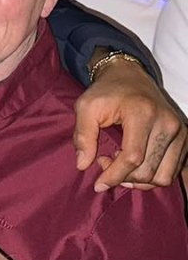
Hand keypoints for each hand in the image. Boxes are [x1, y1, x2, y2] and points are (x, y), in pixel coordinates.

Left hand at [74, 58, 187, 189]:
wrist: (130, 76)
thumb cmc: (105, 92)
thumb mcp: (86, 107)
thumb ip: (82, 135)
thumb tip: (83, 165)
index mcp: (143, 113)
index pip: (132, 157)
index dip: (114, 175)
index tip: (98, 184)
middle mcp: (167, 123)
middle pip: (148, 171)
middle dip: (122, 177)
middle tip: (104, 161)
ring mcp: (180, 132)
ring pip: (163, 176)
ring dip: (138, 180)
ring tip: (119, 162)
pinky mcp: (184, 138)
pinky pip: (171, 171)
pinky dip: (151, 175)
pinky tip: (134, 162)